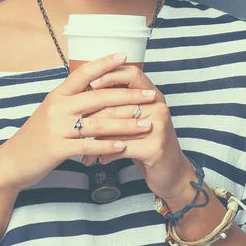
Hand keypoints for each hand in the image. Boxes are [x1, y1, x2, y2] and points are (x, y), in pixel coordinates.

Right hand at [0, 53, 158, 193]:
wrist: (12, 161)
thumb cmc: (36, 135)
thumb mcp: (51, 111)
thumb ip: (71, 99)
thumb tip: (96, 86)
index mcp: (58, 94)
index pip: (84, 72)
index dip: (104, 63)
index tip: (124, 56)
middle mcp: (58, 107)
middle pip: (99, 97)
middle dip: (128, 96)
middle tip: (151, 94)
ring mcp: (58, 127)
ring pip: (99, 123)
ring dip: (126, 123)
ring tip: (147, 123)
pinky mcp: (58, 148)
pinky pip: (89, 145)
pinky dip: (108, 146)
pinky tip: (124, 146)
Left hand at [82, 64, 193, 201]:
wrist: (171, 172)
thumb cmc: (146, 142)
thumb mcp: (136, 118)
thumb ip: (119, 104)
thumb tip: (85, 92)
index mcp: (152, 94)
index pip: (132, 73)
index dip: (111, 75)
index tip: (90, 82)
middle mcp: (158, 106)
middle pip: (119, 102)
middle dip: (93, 114)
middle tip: (74, 122)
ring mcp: (159, 126)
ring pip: (118, 125)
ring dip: (96, 138)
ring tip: (81, 144)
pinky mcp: (156, 147)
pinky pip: (123, 146)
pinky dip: (106, 153)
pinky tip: (98, 158)